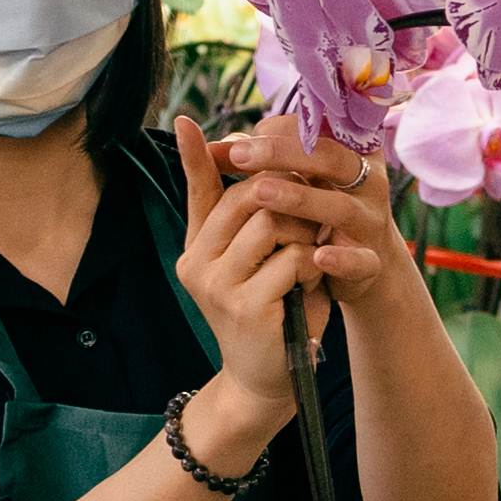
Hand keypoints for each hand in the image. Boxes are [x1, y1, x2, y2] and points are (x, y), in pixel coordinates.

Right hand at [173, 114, 321, 453]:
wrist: (266, 378)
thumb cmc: (268, 310)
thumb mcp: (253, 261)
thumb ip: (246, 221)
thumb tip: (251, 167)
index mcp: (196, 249)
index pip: (198, 191)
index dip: (194, 156)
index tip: (186, 123)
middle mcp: (198, 264)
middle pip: (247, 197)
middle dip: (288, 196)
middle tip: (314, 212)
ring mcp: (219, 287)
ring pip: (271, 222)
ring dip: (304, 231)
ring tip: (312, 253)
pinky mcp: (247, 307)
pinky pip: (292, 260)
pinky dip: (313, 264)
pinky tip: (313, 282)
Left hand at [208, 108, 414, 315]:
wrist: (361, 269)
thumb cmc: (318, 215)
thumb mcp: (292, 183)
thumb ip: (256, 165)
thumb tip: (211, 148)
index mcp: (348, 152)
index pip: (315, 128)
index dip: (276, 131)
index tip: (240, 141)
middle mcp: (364, 181)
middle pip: (330, 157)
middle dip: (283, 153)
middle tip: (239, 154)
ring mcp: (369, 221)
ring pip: (341, 206)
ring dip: (302, 199)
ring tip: (260, 193)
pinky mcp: (371, 261)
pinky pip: (361, 259)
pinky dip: (342, 258)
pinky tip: (318, 256)